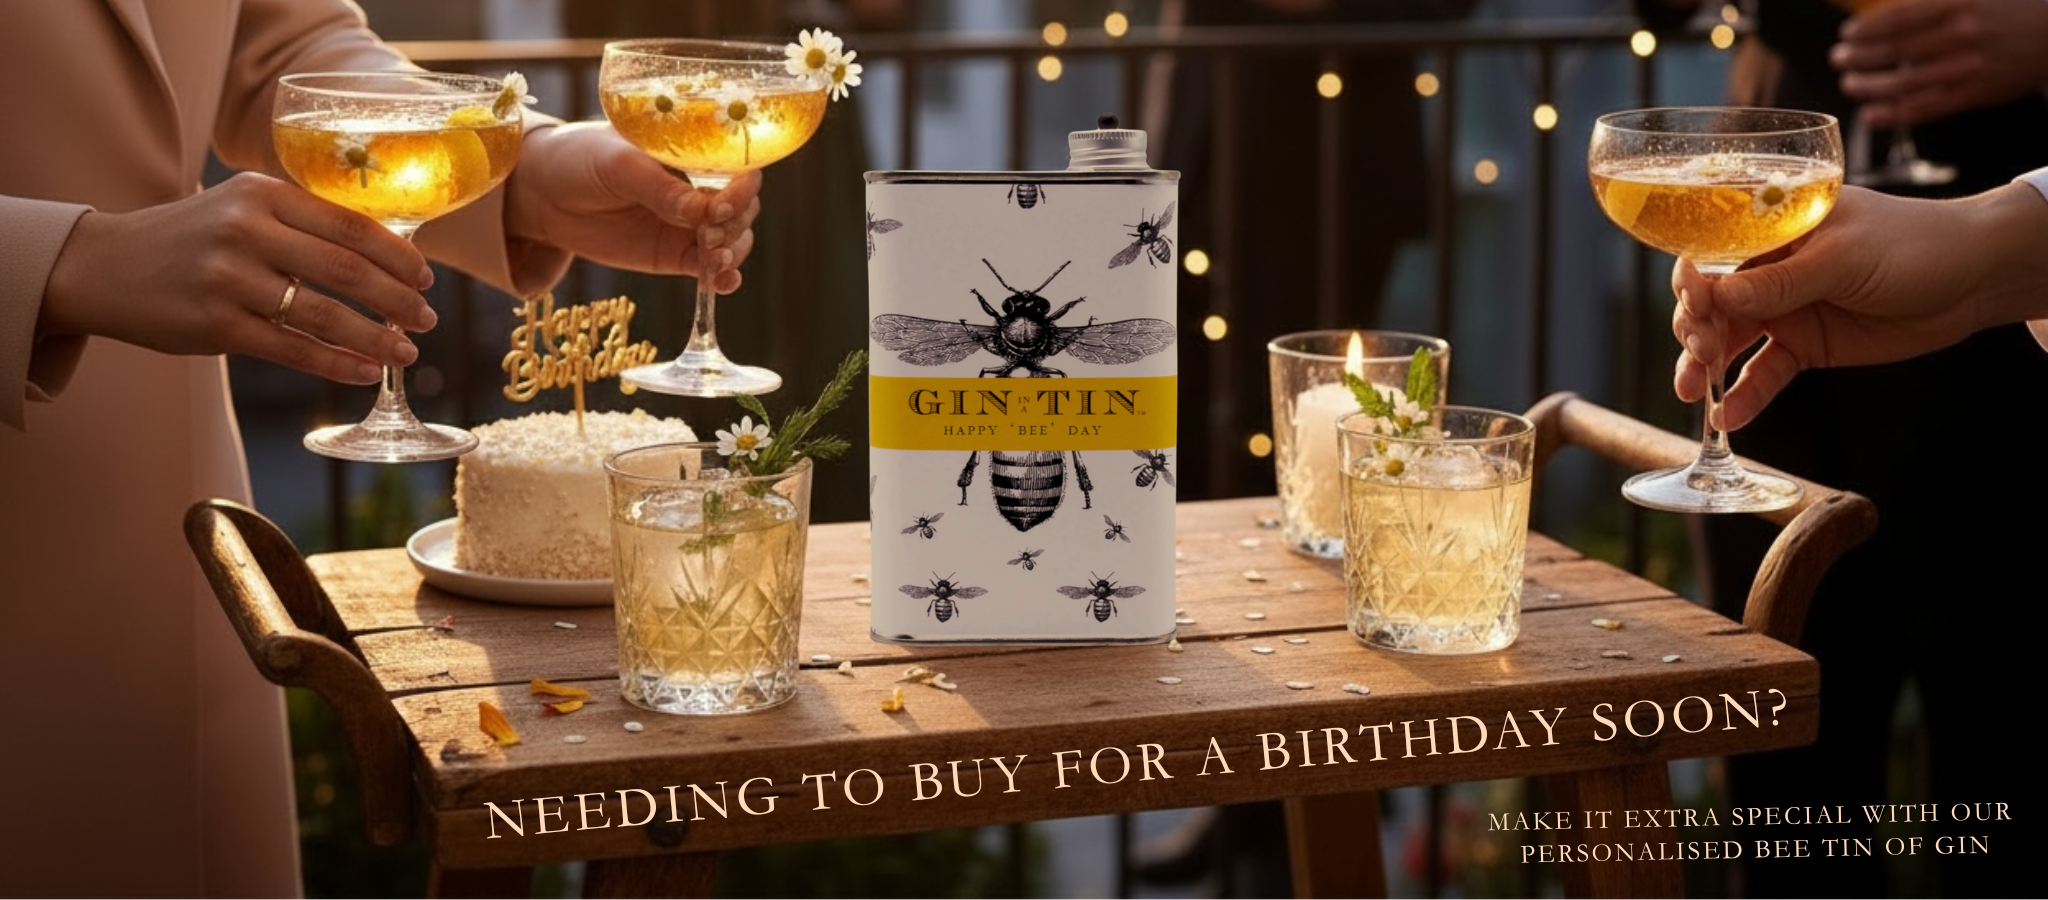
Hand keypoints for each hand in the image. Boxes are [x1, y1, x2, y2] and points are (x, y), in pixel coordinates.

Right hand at [41, 172, 433, 383]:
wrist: (103, 266)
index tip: (426, 279)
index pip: (350, 225)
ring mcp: (229, 279)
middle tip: (427, 320)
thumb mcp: (242, 209)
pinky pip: (292, 349)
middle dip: (398, 300)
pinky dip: (336, 363)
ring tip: (406, 352)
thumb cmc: (191, 238)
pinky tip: (364, 372)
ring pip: (324, 315)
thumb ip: (302, 223)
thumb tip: (385, 256)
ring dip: (375, 338)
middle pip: (347, 270)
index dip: (398, 255)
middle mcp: (246, 230)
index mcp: (263, 194)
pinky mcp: (215, 324)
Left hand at [502, 122, 762, 293]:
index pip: (736, 171)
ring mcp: (688, 225)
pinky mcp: (674, 256)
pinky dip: (723, 277)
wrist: (543, 193)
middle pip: (742, 210)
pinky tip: (724, 283)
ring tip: (714, 259)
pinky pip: (709, 268)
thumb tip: (701, 211)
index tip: (724, 203)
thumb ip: (659, 189)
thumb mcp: (619, 166)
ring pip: (733, 241)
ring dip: (732, 252)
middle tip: (709, 234)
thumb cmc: (581, 160)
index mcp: (692, 156)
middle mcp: (698, 189)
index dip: (741, 188)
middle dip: (735, 224)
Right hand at [1671, 184, 2047, 430]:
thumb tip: (1715, 298)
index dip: (1693, 281)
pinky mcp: (1806, 346)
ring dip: (1706, 368)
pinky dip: (1746, 394)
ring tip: (1694, 395)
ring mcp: (1786, 310)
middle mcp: (1770, 270)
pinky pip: (1766, 372)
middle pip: (1712, 303)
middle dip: (1696, 329)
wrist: (1974, 277)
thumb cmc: (1912, 243)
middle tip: (1703, 353)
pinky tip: (1729, 416)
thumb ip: (1780, 280)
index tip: (1694, 306)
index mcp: (1772, 230)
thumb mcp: (1841, 257)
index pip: (1713, 253)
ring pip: (1729, 341)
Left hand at [1830, 0, 2047, 128]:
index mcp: (1958, 3)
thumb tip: (1884, 15)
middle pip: (1895, 51)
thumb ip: (1930, 2)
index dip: (1866, 29)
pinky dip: (1894, 114)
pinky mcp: (1975, 94)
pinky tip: (1871, 116)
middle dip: (1859, 57)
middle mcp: (1961, 35)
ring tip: (1850, 84)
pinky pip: (1927, 109)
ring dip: (1869, 86)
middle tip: (1838, 59)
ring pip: (1905, 84)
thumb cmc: (2006, 10)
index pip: (1898, 18)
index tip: (1846, 35)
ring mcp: (1968, 67)